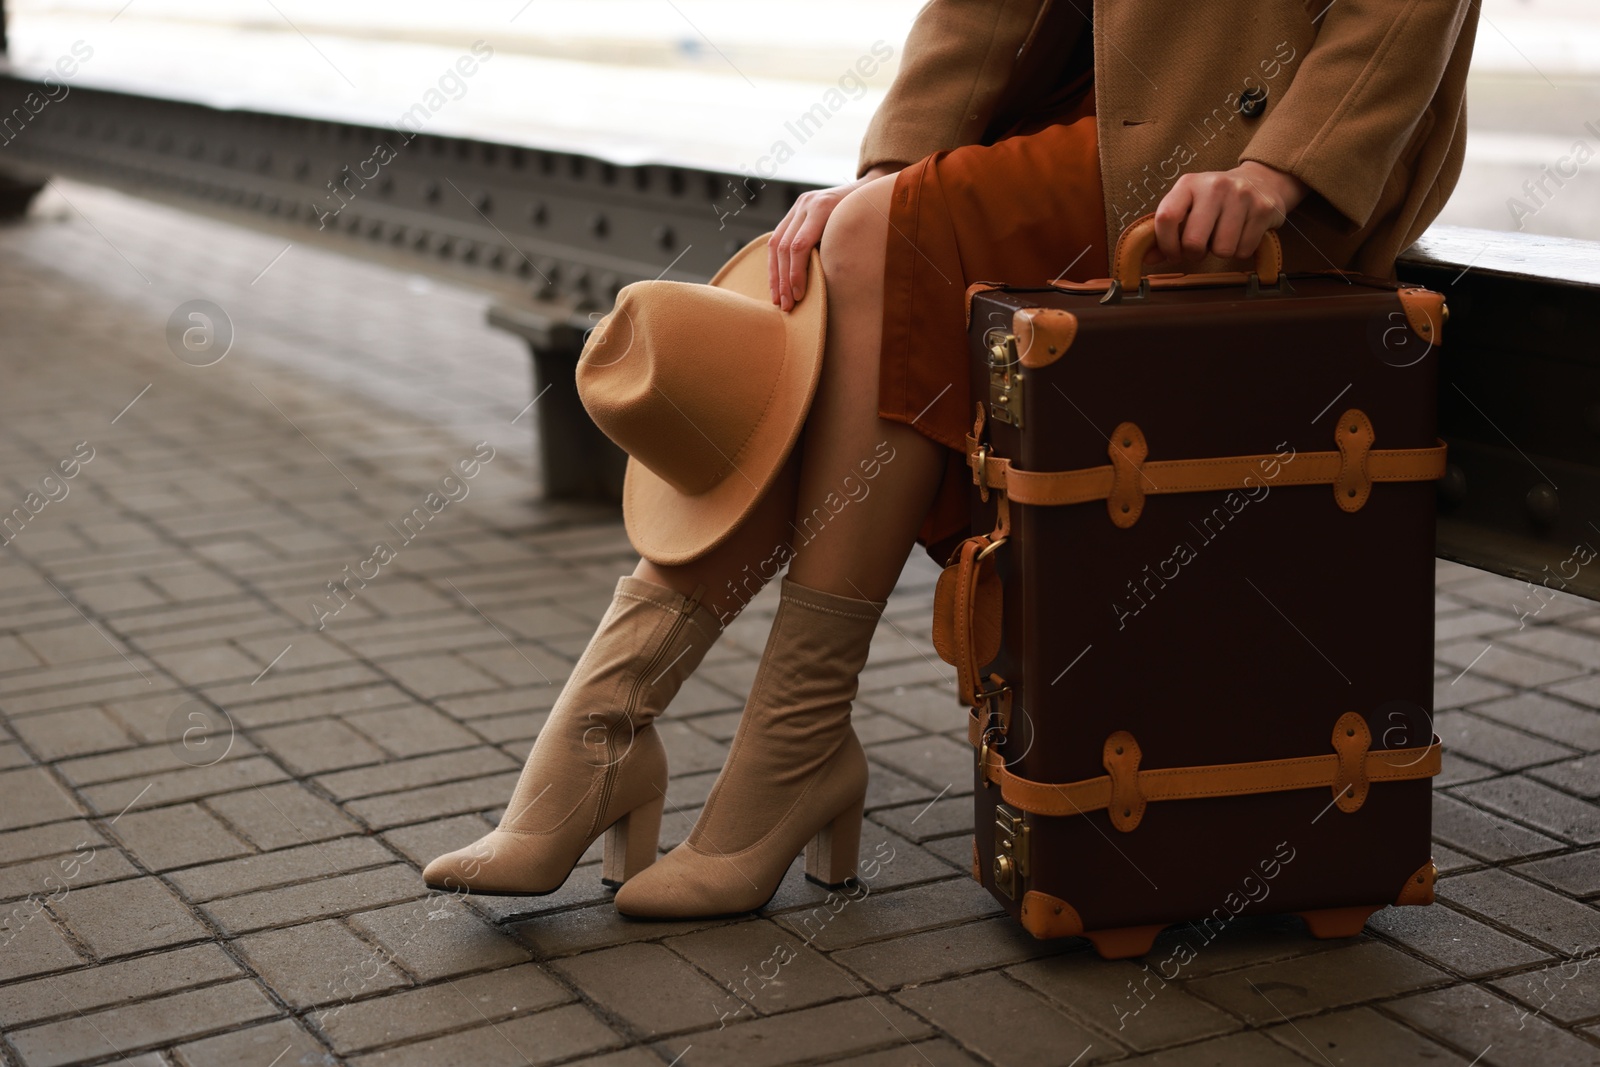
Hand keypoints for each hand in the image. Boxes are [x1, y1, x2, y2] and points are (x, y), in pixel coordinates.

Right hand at [768, 164, 898, 310]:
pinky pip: (777, 239)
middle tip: (786, 306)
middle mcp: (806, 204)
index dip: (796, 274)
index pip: (800, 246)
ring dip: (775, 275)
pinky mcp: (793, 211)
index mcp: (822, 207)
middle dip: (783, 280)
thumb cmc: (868, 216)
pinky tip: (776, 283)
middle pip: (784, 247)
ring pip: (775, 244)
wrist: (867, 189)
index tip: (798, 297)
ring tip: (777, 299)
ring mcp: (798, 206)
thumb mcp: (857, 231)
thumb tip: (824, 285)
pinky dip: (775, 263)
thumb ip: (838, 251)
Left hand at [1147, 161, 1308, 266]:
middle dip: (1195, 253)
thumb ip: (1166, 232)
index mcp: (1188, 184)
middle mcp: (1214, 186)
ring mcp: (1241, 196)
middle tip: (1201, 247)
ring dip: (1220, 251)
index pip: (1166, 218)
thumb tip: (1147, 258)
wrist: (1261, 180)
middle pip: (1193, 242)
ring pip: (1222, 250)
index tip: (1173, 253)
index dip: (1166, 245)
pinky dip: (1241, 250)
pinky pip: (1244, 250)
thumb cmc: (1214, 201)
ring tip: (1223, 236)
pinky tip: (1241, 234)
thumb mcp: (1188, 206)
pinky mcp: (1264, 209)